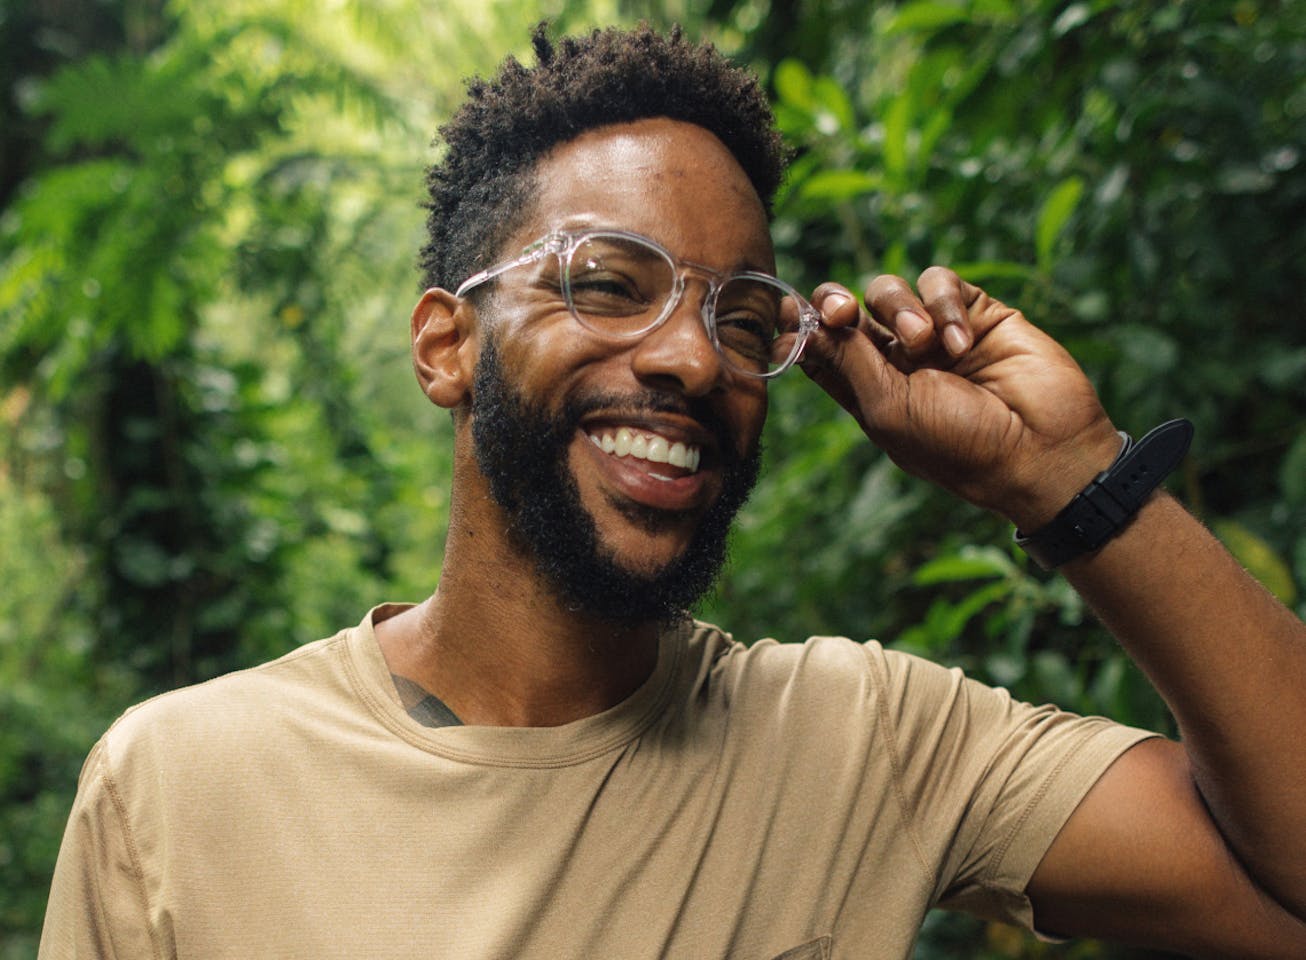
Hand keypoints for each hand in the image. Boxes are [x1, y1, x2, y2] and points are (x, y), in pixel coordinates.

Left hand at [799, 266, 1121, 530]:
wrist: (1041, 450)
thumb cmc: (958, 445)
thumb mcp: (888, 409)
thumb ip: (846, 361)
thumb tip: (797, 325)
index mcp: (867, 392)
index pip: (821, 349)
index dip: (801, 328)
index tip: (789, 315)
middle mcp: (895, 361)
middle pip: (847, 311)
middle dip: (836, 303)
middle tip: (842, 311)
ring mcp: (934, 335)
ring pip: (890, 291)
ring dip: (900, 310)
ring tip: (924, 342)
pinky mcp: (974, 312)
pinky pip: (939, 283)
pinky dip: (944, 305)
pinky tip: (962, 342)